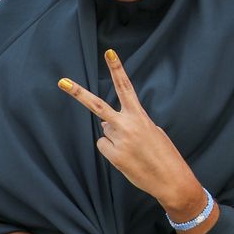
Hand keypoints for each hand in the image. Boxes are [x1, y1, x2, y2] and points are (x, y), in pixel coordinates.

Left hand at [58, 50, 200, 216]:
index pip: (126, 88)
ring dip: (114, 138)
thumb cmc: (163, 154)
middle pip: (97, 106)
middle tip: (62, 82)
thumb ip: (129, 122)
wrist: (171, 179)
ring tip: (133, 149)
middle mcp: (127, 126)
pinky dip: (112, 151)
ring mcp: (119, 141)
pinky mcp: (114, 157)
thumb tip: (104, 124)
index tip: (109, 53)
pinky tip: (127, 157)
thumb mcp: (152, 131)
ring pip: (104, 131)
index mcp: (140, 116)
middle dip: (79, 93)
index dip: (117, 69)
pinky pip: (104, 146)